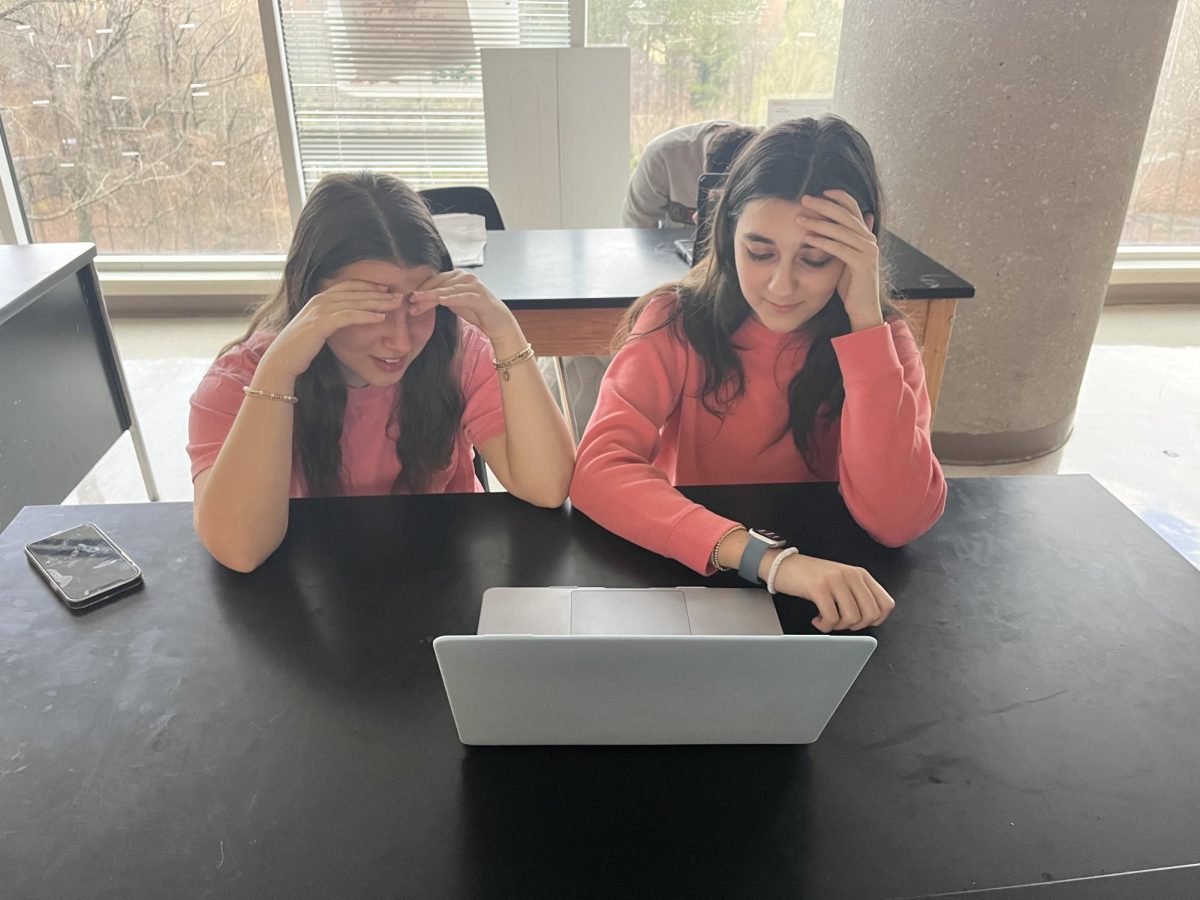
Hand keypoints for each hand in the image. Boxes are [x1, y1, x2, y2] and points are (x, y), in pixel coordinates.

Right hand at [257, 280, 403, 383]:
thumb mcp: (317, 328)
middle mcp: (319, 300)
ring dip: (377, 302)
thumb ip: (329, 319)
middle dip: (379, 293)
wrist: (282, 359)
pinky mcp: (320, 324)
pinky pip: (348, 316)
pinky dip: (365, 315)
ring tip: (395, 304)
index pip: (348, 286)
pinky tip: (380, 318)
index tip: (386, 288)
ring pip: (354, 302)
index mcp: (319, 299)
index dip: (368, 286)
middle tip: (399, 295)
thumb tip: (343, 319)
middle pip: (355, 292)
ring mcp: (319, 310)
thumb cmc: (300, 347)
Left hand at [408, 271, 523, 353]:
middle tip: (410, 303)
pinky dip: (451, 298)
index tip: (408, 298)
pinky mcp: (481, 296)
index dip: (421, 288)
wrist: (498, 322)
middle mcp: (466, 277)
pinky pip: (463, 296)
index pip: (435, 280)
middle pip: (440, 284)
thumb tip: (417, 299)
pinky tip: (440, 301)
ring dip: (432, 296)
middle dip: (424, 294)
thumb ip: (438, 298)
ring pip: (448, 289)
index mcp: (458, 276)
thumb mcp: (453, 303)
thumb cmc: (476, 311)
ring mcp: (474, 285)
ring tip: (418, 303)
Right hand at [769, 552, 894, 632]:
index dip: (876, 620)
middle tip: (841, 622)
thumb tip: (870, 619)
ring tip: (827, 619)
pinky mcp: (819, 588)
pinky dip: (824, 626)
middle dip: (856, 626)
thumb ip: (858, 594)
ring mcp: (835, 580)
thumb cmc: (813, 576)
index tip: (860, 622)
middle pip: (870, 614)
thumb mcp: (842, 580)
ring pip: (852, 618)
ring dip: (838, 626)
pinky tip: (817, 620)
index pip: (886, 604)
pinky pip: (831, 618)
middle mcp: (851, 575)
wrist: (784, 565)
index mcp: (860, 574)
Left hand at [798, 190, 882, 330]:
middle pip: (846, 214)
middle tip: (804, 199)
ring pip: (841, 230)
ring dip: (819, 222)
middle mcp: (869, 240)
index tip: (820, 191)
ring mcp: (868, 252)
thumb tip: (833, 225)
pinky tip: (808, 239)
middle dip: (823, 205)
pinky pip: (840, 249)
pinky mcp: (862, 265)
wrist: (862, 307)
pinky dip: (824, 242)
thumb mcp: (845, 258)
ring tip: (800, 219)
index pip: (853, 207)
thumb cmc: (851, 284)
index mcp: (865, 235)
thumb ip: (841, 240)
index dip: (838, 197)